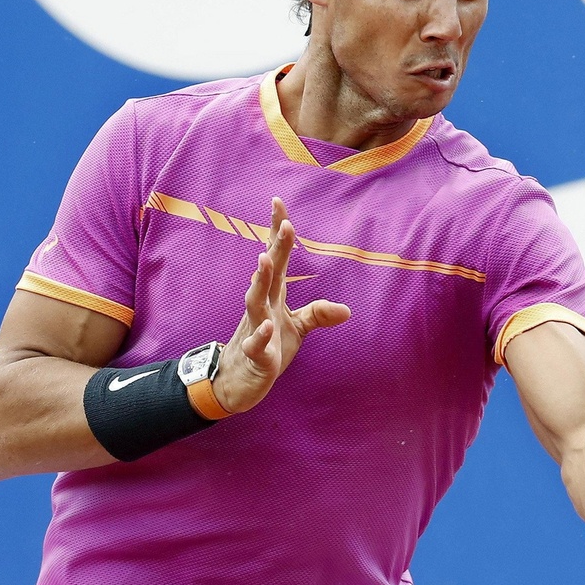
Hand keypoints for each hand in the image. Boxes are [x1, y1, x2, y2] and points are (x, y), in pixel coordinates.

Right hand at [211, 198, 350, 414]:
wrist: (238, 382)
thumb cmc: (268, 347)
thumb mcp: (297, 328)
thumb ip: (318, 314)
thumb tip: (346, 310)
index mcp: (273, 296)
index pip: (274, 258)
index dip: (276, 232)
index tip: (278, 202)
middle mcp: (262, 307)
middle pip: (269, 273)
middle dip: (275, 249)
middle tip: (284, 223)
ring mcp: (255, 330)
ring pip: (255, 302)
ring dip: (260, 281)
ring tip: (265, 260)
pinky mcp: (255, 356)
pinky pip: (257, 344)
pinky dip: (260, 335)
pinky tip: (267, 325)